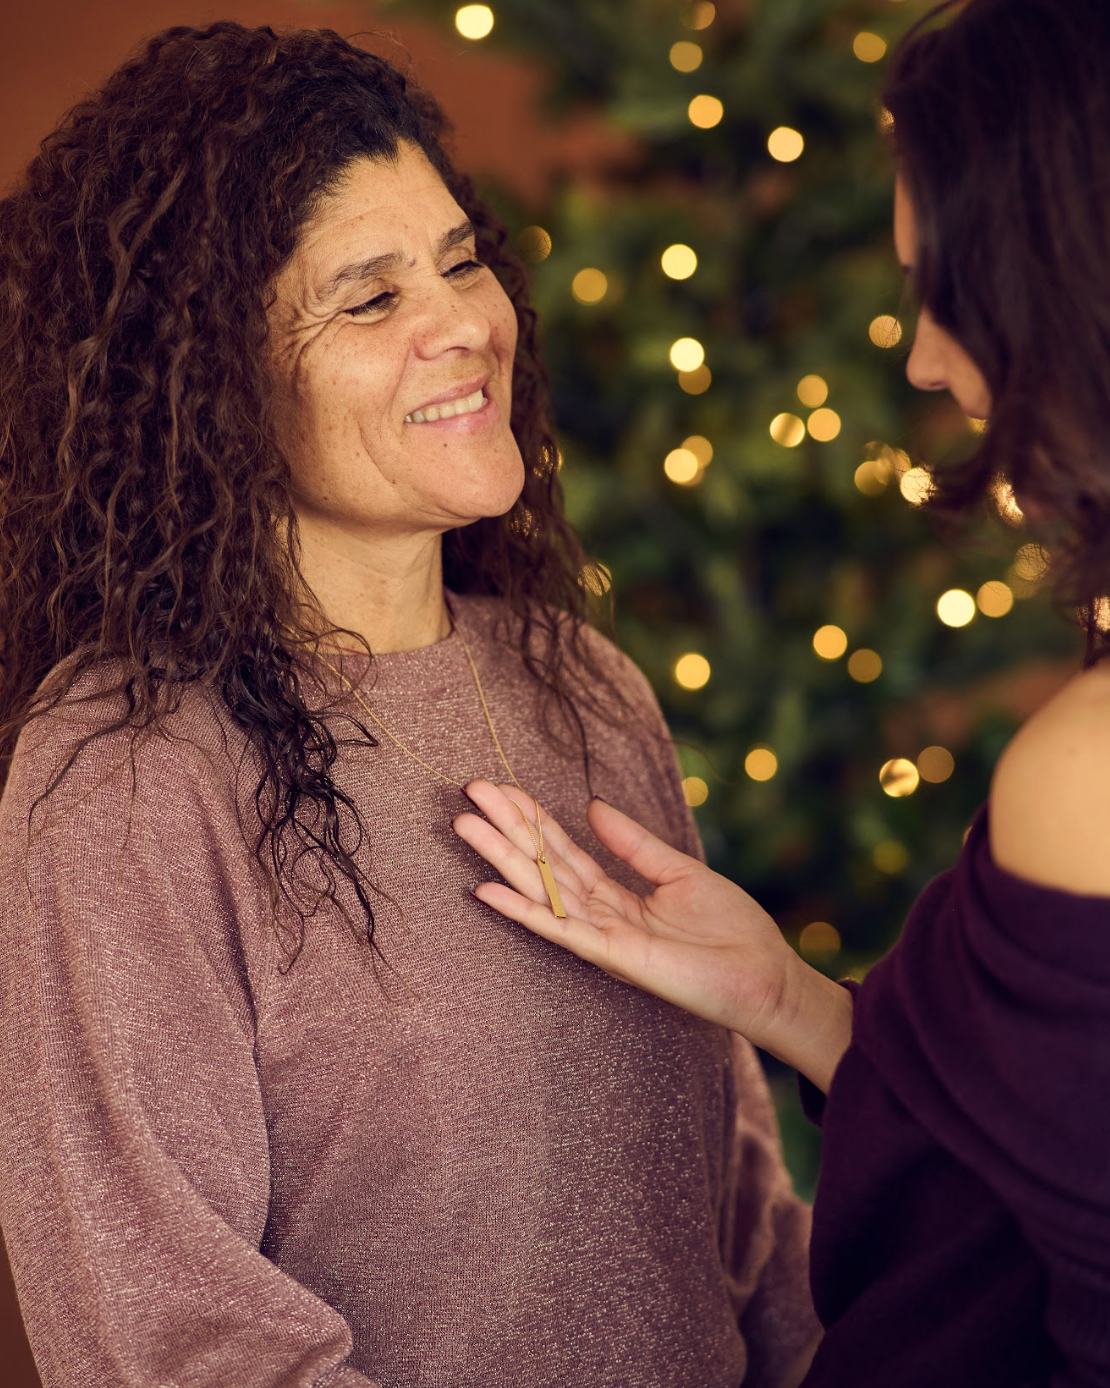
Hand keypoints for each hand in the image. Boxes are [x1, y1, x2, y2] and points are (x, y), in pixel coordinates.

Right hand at [453, 782, 852, 1090]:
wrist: (764, 975)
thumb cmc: (729, 930)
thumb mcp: (679, 872)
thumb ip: (633, 843)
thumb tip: (592, 806)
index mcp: (616, 892)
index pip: (562, 849)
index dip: (532, 818)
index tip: (502, 788)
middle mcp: (599, 913)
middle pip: (541, 863)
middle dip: (506, 827)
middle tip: (470, 792)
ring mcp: (601, 934)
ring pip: (540, 888)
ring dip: (501, 857)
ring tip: (465, 824)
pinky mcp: (611, 954)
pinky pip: (558, 928)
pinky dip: (522, 909)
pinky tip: (485, 890)